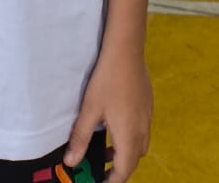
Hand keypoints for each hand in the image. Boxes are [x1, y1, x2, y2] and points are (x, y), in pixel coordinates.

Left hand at [65, 47, 151, 182]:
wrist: (127, 50)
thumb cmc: (108, 79)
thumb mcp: (90, 109)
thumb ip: (81, 137)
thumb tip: (71, 161)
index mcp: (129, 136)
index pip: (124, 171)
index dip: (112, 181)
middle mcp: (142, 130)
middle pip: (133, 161)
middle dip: (119, 169)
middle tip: (102, 169)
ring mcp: (147, 117)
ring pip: (139, 146)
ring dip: (126, 153)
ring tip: (107, 150)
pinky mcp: (147, 105)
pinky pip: (142, 130)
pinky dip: (130, 138)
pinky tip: (116, 125)